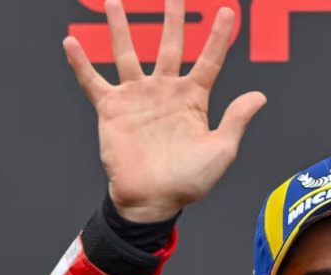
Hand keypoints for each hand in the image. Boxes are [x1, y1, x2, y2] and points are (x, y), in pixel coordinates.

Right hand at [63, 0, 266, 221]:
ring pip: (128, 53)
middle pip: (170, 46)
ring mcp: (137, 98)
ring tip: (115, 1)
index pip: (210, 60)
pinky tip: (70, 42)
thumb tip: (260, 95)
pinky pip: (92, 81)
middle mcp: (165, 92)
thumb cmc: (188, 182)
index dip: (219, 36)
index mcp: (193, 100)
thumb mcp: (221, 151)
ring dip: (121, 27)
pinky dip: (81, 63)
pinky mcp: (112, 109)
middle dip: (173, 19)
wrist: (152, 200)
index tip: (228, 10)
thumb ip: (236, 120)